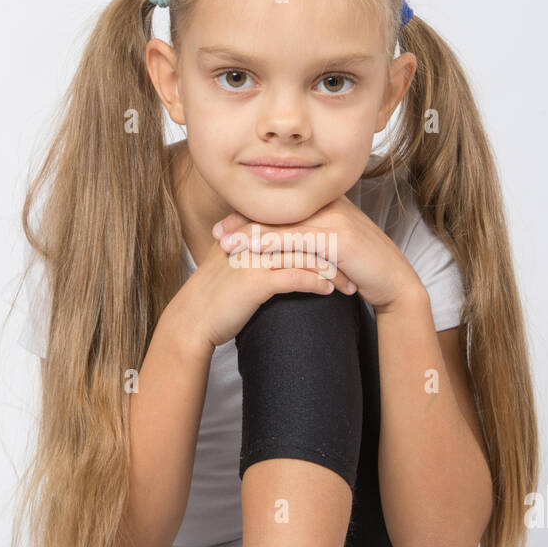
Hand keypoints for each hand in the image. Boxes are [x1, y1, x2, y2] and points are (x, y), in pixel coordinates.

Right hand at [178, 224, 354, 349]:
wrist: (191, 320)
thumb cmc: (215, 296)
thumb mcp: (234, 264)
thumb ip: (254, 250)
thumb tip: (282, 249)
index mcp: (250, 231)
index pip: (295, 226)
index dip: (323, 238)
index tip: (344, 253)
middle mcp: (254, 239)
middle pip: (305, 237)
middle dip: (334, 252)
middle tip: (356, 267)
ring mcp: (255, 258)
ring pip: (305, 255)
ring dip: (332, 270)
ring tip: (350, 284)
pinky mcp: (256, 281)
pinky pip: (295, 277)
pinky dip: (316, 282)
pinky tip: (330, 291)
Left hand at [211, 194, 422, 314]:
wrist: (395, 282)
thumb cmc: (362, 268)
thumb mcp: (332, 248)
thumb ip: (309, 239)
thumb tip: (279, 245)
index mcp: (326, 202)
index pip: (280, 204)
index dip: (250, 215)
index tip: (224, 227)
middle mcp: (330, 203)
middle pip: (278, 209)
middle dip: (243, 222)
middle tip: (216, 234)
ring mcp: (336, 218)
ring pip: (285, 223)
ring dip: (251, 234)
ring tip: (226, 246)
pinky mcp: (342, 237)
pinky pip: (300, 239)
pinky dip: (274, 244)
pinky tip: (254, 251)